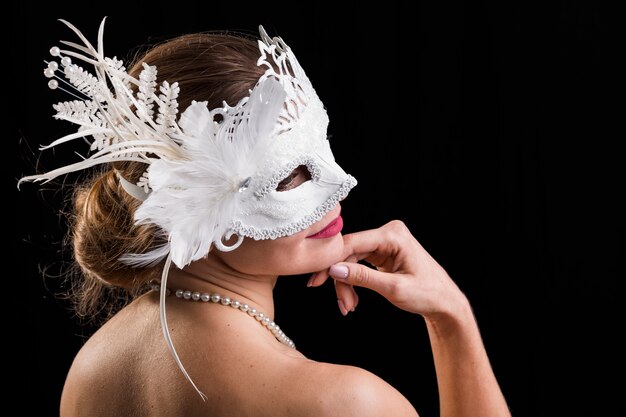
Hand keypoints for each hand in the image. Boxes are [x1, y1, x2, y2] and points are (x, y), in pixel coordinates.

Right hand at [308, 220, 467, 317]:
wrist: (444, 303)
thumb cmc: (428, 294)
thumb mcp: (394, 288)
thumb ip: (363, 278)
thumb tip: (334, 270)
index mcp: (393, 235)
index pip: (352, 243)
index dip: (331, 262)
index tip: (316, 281)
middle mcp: (387, 233)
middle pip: (349, 253)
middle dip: (341, 280)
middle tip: (341, 304)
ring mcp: (384, 242)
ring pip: (350, 260)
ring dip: (346, 284)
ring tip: (349, 306)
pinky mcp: (382, 252)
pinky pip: (357, 263)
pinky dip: (353, 281)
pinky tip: (352, 298)